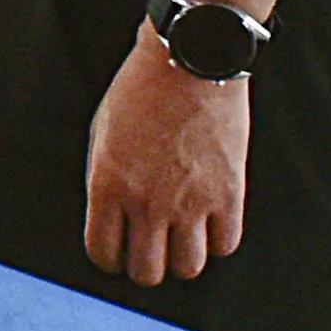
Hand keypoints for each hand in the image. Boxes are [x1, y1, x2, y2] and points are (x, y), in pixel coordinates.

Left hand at [79, 36, 251, 289]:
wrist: (191, 58)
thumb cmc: (143, 87)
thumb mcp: (102, 132)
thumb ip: (105, 179)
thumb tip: (111, 214)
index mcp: (108, 185)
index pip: (103, 253)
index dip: (110, 258)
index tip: (118, 252)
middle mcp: (147, 202)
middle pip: (147, 272)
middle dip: (146, 266)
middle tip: (151, 251)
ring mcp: (190, 201)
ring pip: (188, 268)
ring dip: (183, 258)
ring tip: (183, 240)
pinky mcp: (228, 193)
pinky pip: (225, 244)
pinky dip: (218, 239)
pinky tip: (211, 223)